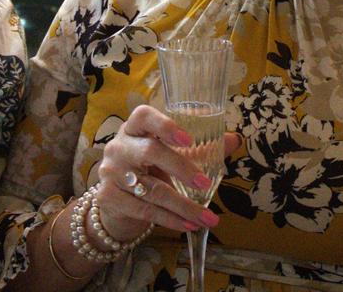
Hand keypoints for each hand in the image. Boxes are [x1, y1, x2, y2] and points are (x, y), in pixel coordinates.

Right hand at [92, 105, 239, 240]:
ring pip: (151, 189)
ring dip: (183, 205)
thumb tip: (235, 139)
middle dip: (181, 168)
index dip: (165, 125)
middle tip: (206, 184)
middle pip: (150, 152)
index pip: (143, 116)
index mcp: (134, 128)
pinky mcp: (107, 197)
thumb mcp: (171, 155)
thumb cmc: (149, 169)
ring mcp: (110, 172)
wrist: (118, 201)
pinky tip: (189, 225)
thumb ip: (201, 148)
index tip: (189, 140)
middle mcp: (118, 146)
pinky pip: (144, 210)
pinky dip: (170, 220)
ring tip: (207, 217)